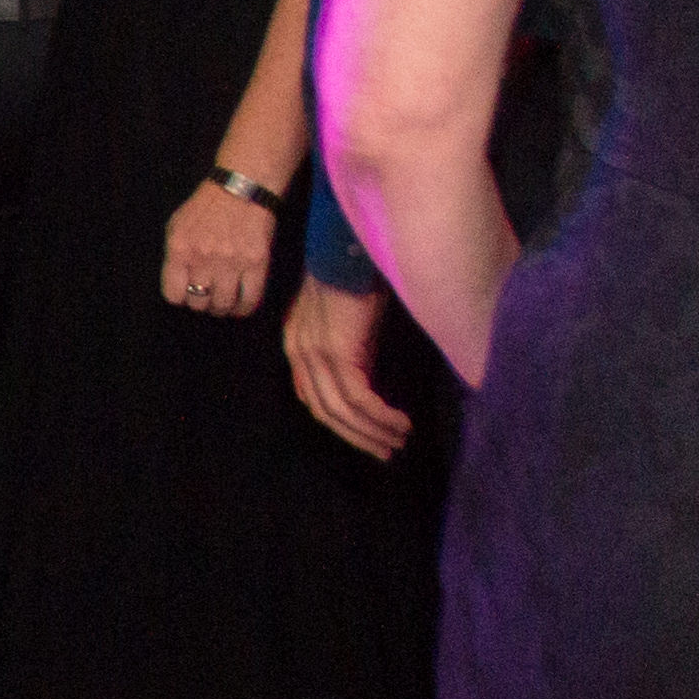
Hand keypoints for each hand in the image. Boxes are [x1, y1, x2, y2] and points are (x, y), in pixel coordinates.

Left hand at [160, 182, 277, 322]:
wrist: (241, 189)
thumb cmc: (206, 207)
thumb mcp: (177, 226)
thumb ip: (174, 255)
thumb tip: (177, 284)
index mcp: (180, 249)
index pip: (173, 294)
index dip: (180, 297)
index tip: (186, 294)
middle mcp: (203, 259)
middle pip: (198, 302)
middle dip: (202, 304)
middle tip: (208, 298)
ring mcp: (231, 262)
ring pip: (223, 305)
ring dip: (223, 308)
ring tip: (224, 302)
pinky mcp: (257, 263)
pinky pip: (250, 300)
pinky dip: (244, 308)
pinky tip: (241, 305)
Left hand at [280, 276, 411, 458]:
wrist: (352, 246)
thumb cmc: (358, 276)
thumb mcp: (352, 320)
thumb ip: (354, 348)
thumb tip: (372, 376)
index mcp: (298, 346)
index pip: (313, 397)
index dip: (340, 423)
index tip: (368, 437)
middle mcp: (299, 353)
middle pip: (324, 411)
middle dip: (356, 436)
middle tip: (386, 453)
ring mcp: (314, 354)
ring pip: (341, 411)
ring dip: (372, 431)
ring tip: (399, 441)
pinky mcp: (336, 353)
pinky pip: (358, 399)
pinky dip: (379, 417)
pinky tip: (400, 424)